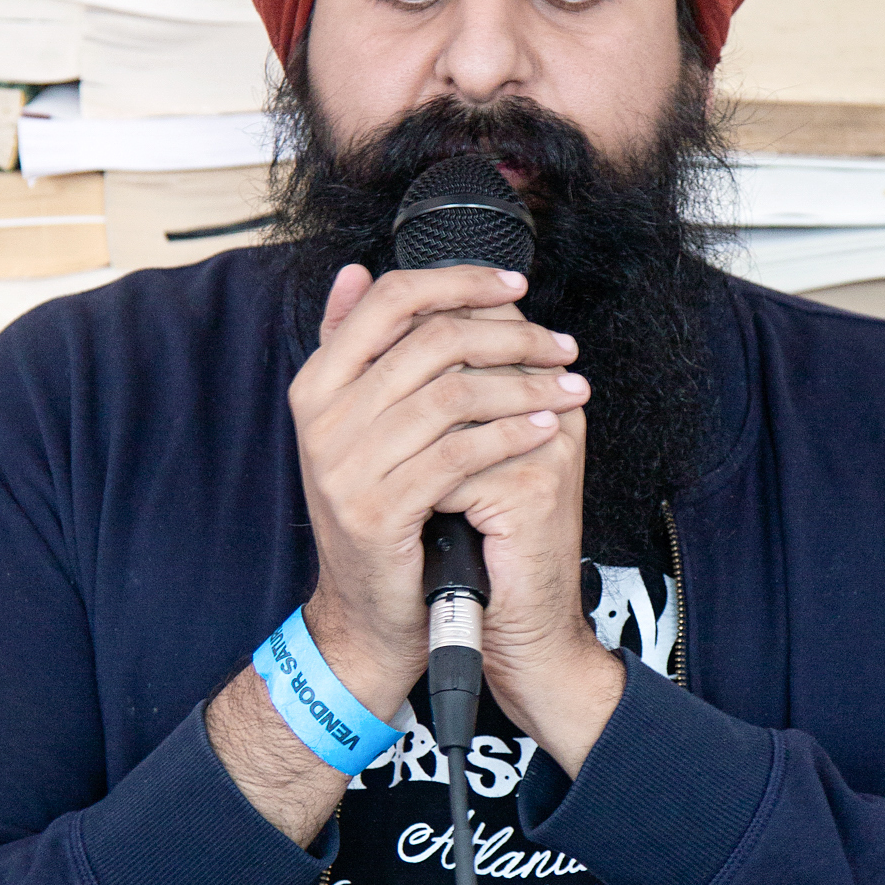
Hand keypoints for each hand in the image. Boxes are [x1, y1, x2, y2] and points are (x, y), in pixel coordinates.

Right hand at [289, 261, 594, 731]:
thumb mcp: (358, 426)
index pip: (391, 299)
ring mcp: (344, 465)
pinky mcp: (377, 510)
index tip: (515, 285)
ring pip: (453, 393)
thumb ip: (357, 350)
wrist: (369, 611)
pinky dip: (509, 434)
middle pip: (431, 340)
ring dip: (525, 385)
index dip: (460, 281)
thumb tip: (356, 272)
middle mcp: (322, 418)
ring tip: (568, 388)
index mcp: (317, 384)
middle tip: (562, 345)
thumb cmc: (381, 511)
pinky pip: (458, 453)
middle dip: (511, 335)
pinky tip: (545, 429)